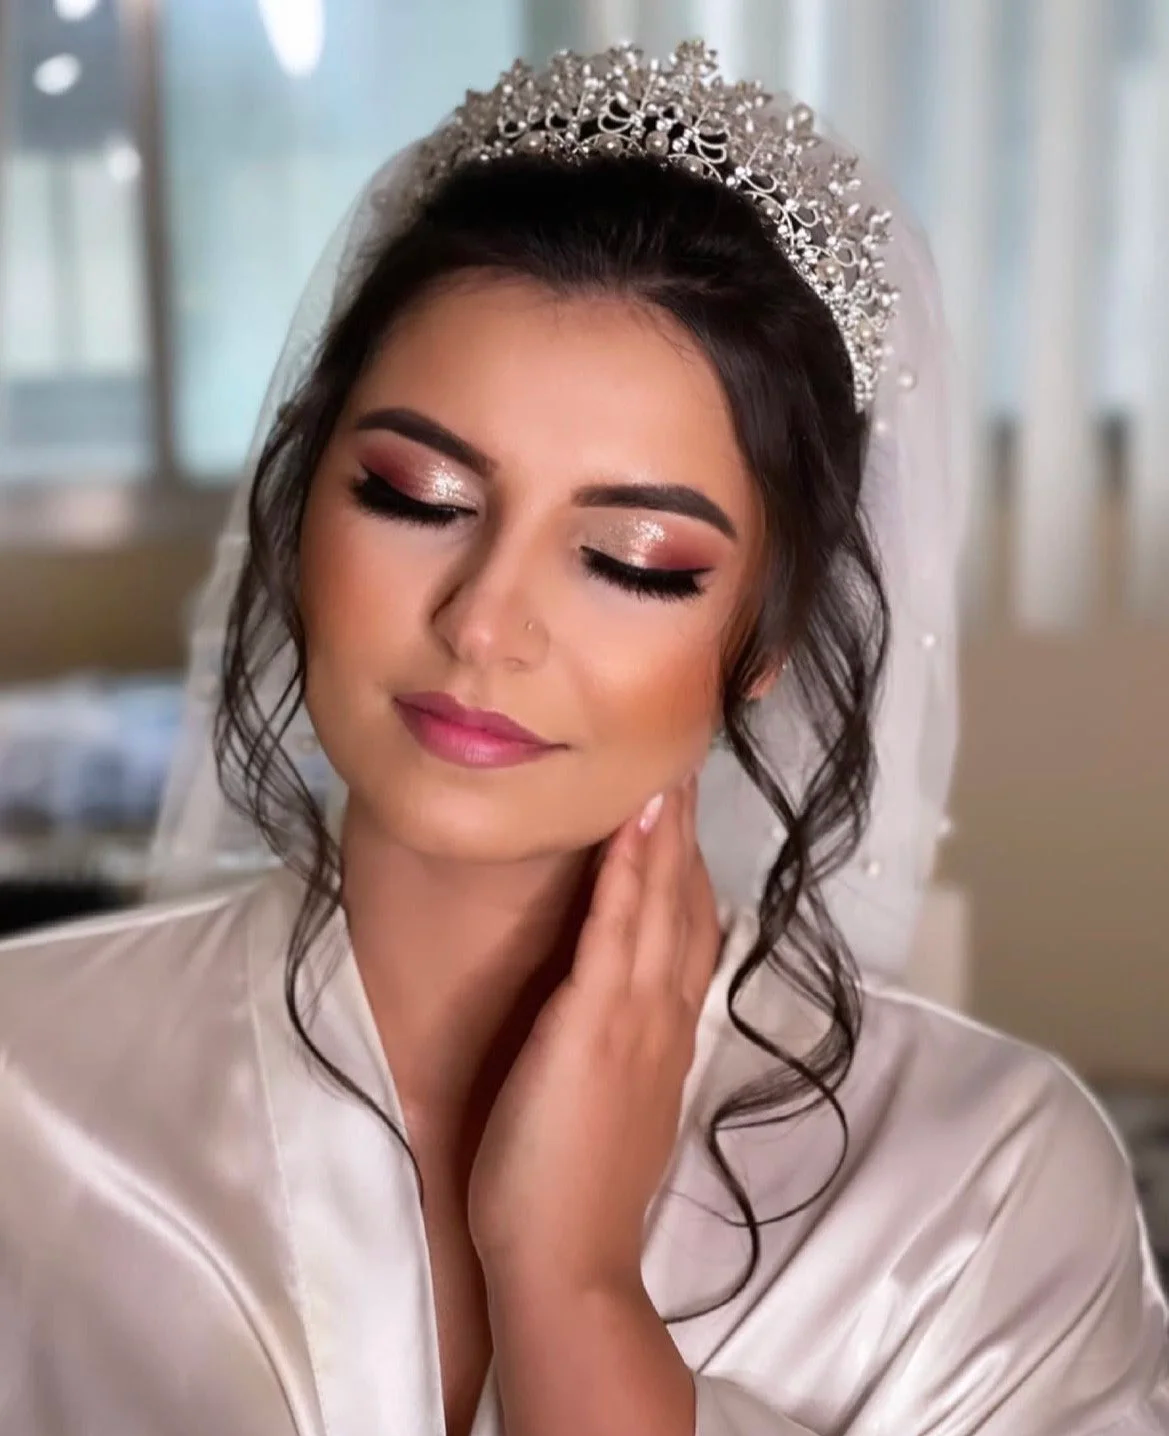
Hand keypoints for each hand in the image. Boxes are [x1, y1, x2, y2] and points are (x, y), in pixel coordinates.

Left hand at [466, 771, 721, 1291]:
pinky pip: (615, 932)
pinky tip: (632, 821)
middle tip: (685, 762)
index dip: (690, 870)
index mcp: (665, 1035)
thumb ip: (628, 1053)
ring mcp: (634, 1018)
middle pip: (685, 905)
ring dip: (664, 831)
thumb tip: (622, 1011)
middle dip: (684, 832)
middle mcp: (663, 1017)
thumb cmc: (574, 1192)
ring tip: (666, 765)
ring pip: (660, 905)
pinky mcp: (594, 1025)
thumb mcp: (616, 1108)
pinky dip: (627, 872)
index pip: (691, 934)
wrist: (567, 1263)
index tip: (683, 815)